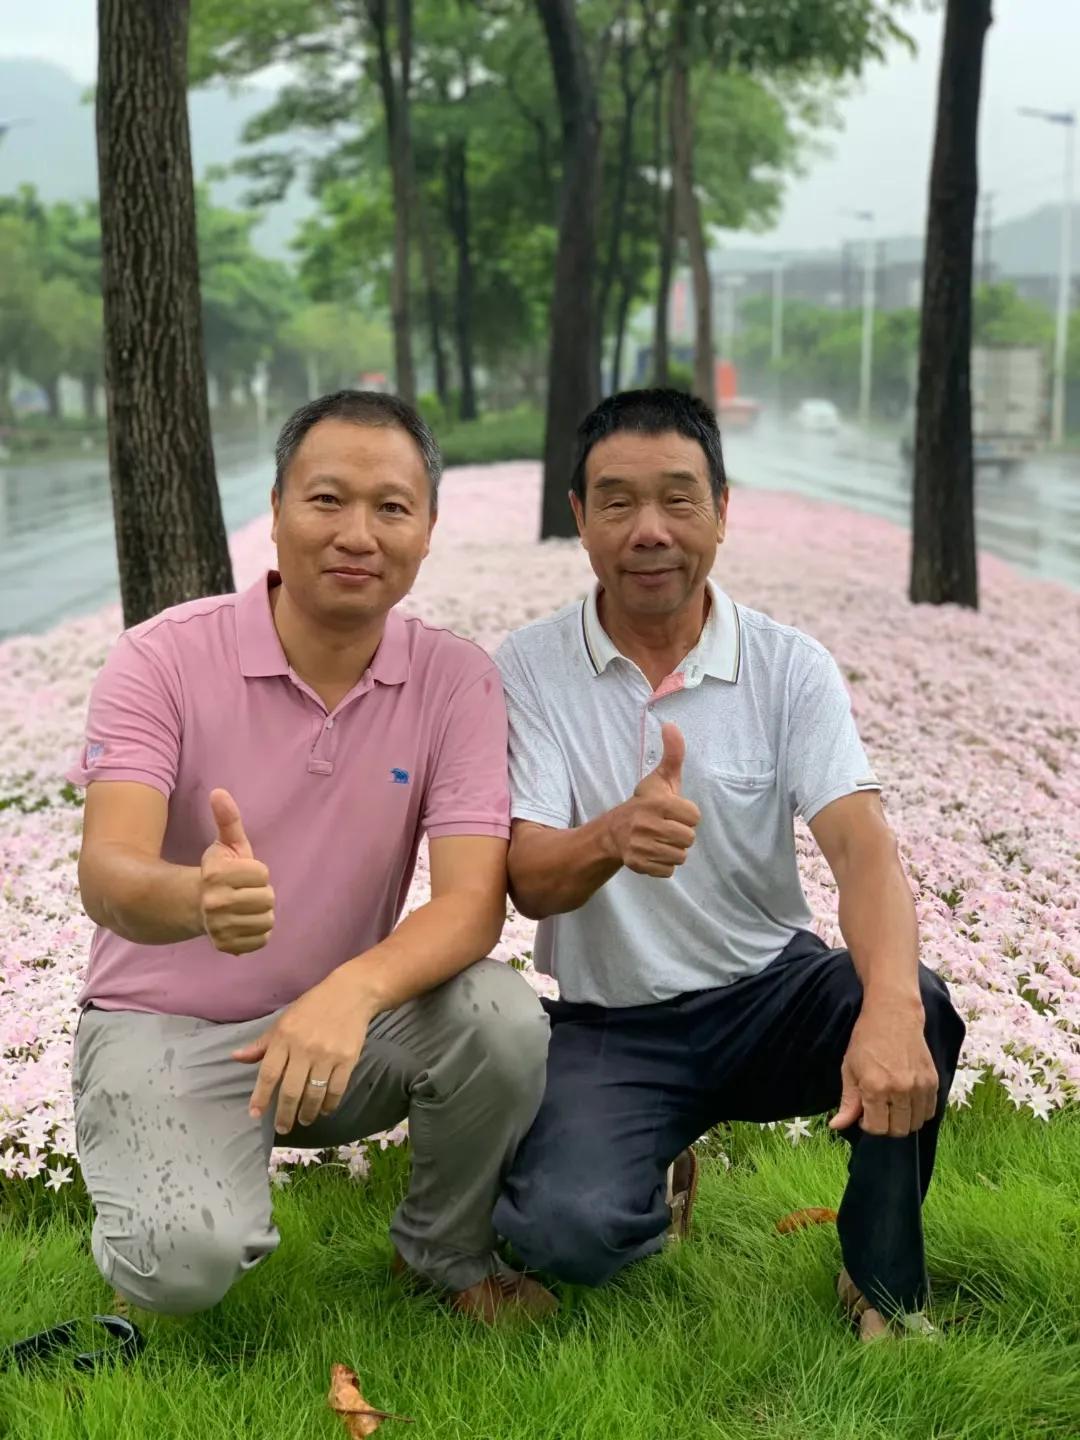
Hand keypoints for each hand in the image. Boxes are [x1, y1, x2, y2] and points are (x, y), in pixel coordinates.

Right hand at [199, 788, 274, 955]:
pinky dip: (258, 933)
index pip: (263, 874)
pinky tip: (243, 923)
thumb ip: (227, 818)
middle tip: (245, 892)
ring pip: (267, 921)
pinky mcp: (227, 946)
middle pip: (268, 898)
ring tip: (245, 908)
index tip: (243, 874)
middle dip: (261, 893)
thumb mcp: (226, 843)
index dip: (257, 872)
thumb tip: (219, 791)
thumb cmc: (220, 870)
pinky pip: (262, 940)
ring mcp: (220, 928)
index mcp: (216, 875)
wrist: (197, 904)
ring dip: (261, 913)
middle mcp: (215, 903)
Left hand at [232, 971, 374, 1133]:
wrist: (351, 993)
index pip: (268, 1073)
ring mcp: (327, 1055)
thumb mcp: (283, 1020)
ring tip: (304, 1120)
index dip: (260, 1097)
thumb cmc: (313, 1006)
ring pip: (314, 1094)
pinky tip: (325, 1109)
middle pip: (290, 1090)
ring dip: (307, 1113)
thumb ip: (262, 1044)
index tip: (255, 1114)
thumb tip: (236, 1058)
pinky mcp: (348, 1059)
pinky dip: (329, 1104)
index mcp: (284, 1037)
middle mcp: (304, 1048)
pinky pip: (336, 1089)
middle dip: (284, 1114)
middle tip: (282, 1128)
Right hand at [607, 723, 700, 877]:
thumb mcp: (661, 778)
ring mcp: (641, 845)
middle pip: (689, 838)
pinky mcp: (637, 864)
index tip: (673, 812)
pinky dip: (663, 865)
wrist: (613, 831)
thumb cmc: (645, 804)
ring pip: (680, 856)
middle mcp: (647, 824)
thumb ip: (673, 754)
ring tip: (660, 840)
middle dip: (680, 834)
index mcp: (657, 802)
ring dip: (673, 850)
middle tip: (666, 828)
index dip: (686, 815)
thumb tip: (671, 724)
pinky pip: (668, 871)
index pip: (694, 817)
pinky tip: (653, 853)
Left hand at [829, 999, 938, 1136]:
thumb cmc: (866, 1040)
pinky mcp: (933, 1081)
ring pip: (915, 1124)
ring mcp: (919, 1086)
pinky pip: (930, 1112)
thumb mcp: (849, 1068)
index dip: (868, 1125)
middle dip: (886, 1125)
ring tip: (893, 1105)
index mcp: (875, 1087)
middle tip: (879, 1110)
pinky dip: (919, 1113)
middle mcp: (900, 1090)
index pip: (876, 1128)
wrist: (893, 1015)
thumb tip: (836, 1126)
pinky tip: (907, 1101)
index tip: (864, 1114)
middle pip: (898, 1130)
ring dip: (903, 1121)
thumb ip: (848, 1101)